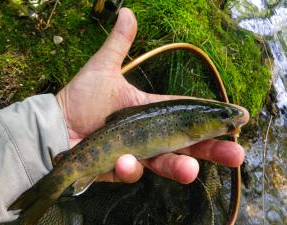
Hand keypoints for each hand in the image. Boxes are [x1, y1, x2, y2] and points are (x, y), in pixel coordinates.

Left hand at [56, 8, 248, 183]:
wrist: (57, 124)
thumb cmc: (81, 97)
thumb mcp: (103, 68)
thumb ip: (119, 44)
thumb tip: (127, 11)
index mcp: (151, 110)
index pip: (187, 113)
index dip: (211, 117)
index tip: (238, 119)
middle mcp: (150, 133)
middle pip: (187, 143)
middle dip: (213, 150)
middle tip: (236, 153)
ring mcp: (137, 153)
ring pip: (166, 163)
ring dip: (180, 167)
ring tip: (191, 170)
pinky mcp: (121, 168)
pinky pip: (132, 171)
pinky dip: (130, 167)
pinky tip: (122, 160)